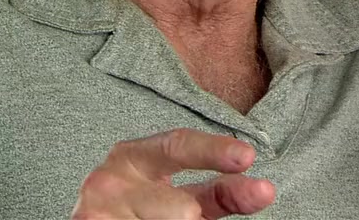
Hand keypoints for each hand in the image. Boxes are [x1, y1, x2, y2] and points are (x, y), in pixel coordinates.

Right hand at [72, 128, 275, 219]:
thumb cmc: (144, 211)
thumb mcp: (180, 198)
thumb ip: (217, 194)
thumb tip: (263, 191)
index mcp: (137, 155)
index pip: (179, 146)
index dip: (213, 151)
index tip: (247, 156)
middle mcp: (112, 177)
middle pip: (175, 206)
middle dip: (186, 216)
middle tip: (190, 217)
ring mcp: (95, 207)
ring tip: (158, 219)